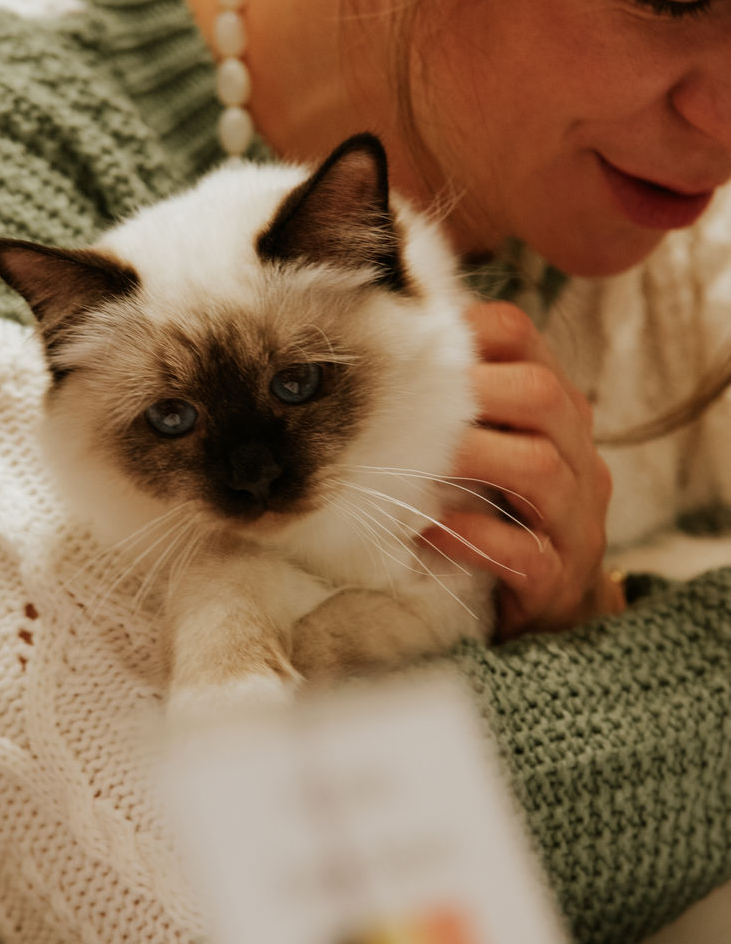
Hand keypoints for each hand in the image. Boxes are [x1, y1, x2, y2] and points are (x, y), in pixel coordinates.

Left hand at [420, 301, 625, 639]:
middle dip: (473, 390)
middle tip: (408, 400)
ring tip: (414, 462)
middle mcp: (576, 455)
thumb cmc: (501, 517)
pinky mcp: (558, 579)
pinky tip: (428, 531)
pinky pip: (525, 552)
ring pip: (541, 467)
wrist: (555, 615)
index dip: (467, 328)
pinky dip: (473, 537)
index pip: (523, 338)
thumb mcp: (486, 453)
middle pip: (544, 394)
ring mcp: (575, 519)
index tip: (410, 342)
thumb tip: (366, 362)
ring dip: (472, 456)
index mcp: (553, 411)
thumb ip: (452, 410)